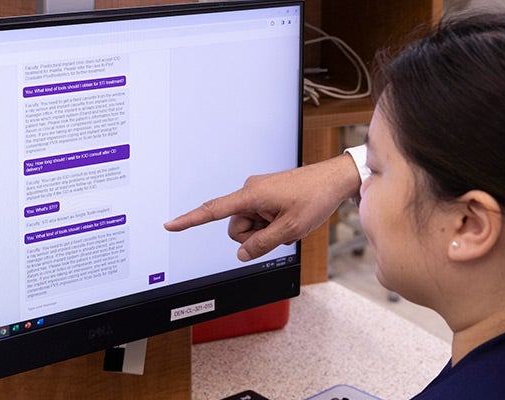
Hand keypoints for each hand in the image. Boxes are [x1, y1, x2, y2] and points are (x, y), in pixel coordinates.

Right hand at [164, 154, 360, 260]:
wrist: (334, 180)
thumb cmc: (315, 197)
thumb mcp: (289, 229)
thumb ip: (262, 245)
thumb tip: (242, 254)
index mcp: (251, 195)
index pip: (213, 211)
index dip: (190, 220)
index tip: (170, 225)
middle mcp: (251, 191)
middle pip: (237, 228)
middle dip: (255, 236)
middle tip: (280, 230)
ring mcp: (259, 193)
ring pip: (250, 226)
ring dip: (266, 231)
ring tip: (288, 222)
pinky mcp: (267, 195)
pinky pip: (260, 218)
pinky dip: (272, 224)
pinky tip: (289, 218)